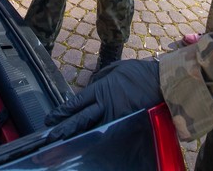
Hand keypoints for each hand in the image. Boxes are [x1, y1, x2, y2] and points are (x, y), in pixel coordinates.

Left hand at [44, 59, 161, 140]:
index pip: (77, 103)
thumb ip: (100, 76)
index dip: (63, 112)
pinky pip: (108, 134)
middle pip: (81, 120)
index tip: (51, 119)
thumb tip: (89, 85)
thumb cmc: (140, 73)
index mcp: (102, 90)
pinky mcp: (126, 125)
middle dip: (64, 129)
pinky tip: (88, 145)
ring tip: (63, 145)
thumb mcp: (117, 67)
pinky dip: (97, 140)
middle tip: (49, 137)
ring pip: (92, 130)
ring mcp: (116, 117)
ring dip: (77, 137)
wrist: (163, 83)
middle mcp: (106, 105)